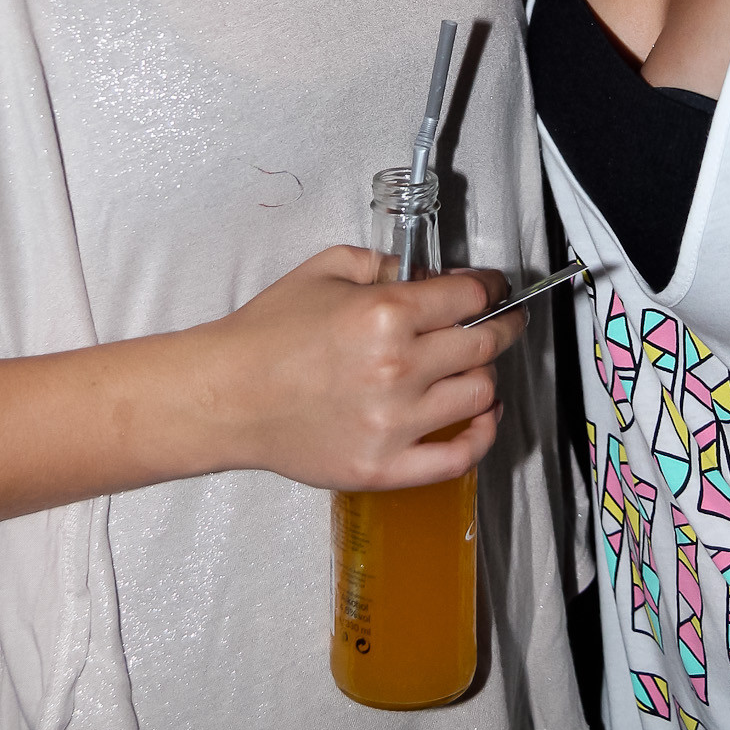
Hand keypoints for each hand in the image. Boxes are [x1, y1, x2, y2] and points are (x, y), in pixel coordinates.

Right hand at [206, 247, 523, 491]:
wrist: (225, 396)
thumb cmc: (266, 335)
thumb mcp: (324, 269)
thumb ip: (382, 262)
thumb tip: (427, 275)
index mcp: (384, 314)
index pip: (470, 295)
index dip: (491, 286)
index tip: (493, 287)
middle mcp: (397, 368)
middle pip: (485, 344)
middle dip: (503, 326)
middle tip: (504, 321)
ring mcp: (393, 423)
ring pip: (479, 395)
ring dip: (485, 376)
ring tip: (474, 366)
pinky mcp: (383, 466)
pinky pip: (458, 457)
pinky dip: (482, 436)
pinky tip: (482, 417)